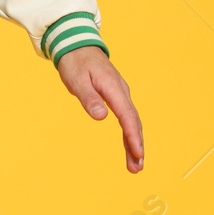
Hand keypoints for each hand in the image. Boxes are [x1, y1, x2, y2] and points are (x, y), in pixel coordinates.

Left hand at [56, 46, 144, 173]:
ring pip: (131, 122)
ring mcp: (120, 95)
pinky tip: (130, 147)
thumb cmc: (76, 63)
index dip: (133, 136)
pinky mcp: (116, 97)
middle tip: (137, 168)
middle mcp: (121, 92)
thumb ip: (89, 98)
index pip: (127, 116)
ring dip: (134, 143)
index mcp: (114, 89)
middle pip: (133, 122)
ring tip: (135, 165)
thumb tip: (101, 117)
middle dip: (136, 146)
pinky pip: (126, 118)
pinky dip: (129, 134)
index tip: (138, 153)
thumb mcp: (77, 80)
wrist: (78, 46)